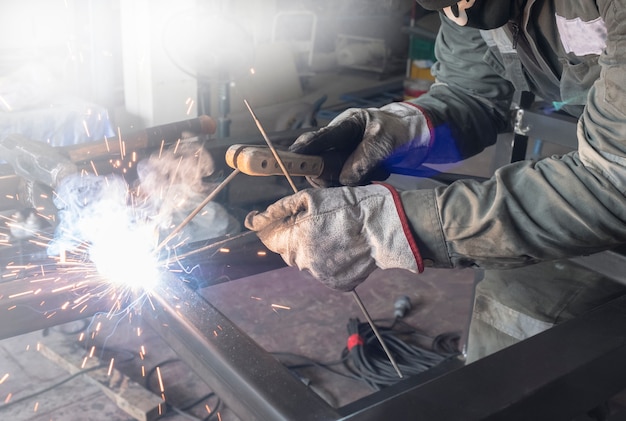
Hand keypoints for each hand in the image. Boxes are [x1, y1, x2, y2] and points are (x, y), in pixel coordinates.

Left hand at [245, 184, 422, 290]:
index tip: (282, 219)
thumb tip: (254, 220)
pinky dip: (329, 261)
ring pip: (306, 261)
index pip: (269, 239)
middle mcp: (305, 263)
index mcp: (296, 241)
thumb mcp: (312, 199)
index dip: (272, 227)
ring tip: (333, 234)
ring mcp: (322, 276)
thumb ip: (279, 210)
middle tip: (317, 222)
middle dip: (295, 237)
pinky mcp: (338, 284)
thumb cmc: (349, 207)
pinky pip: (324, 272)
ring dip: (312, 249)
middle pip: (287, 251)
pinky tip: (342, 247)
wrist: (384, 228)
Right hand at [289, 102, 431, 186]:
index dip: (302, 150)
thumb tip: (344, 179)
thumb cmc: (401, 130)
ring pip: (333, 177)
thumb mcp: (385, 141)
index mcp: (345, 126)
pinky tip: (376, 176)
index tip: (289, 159)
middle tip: (344, 179)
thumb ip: (364, 159)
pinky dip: (359, 186)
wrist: (420, 138)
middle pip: (319, 164)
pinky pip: (347, 185)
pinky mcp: (354, 171)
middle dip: (327, 174)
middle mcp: (340, 143)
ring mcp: (346, 158)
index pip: (318, 138)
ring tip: (374, 172)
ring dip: (348, 181)